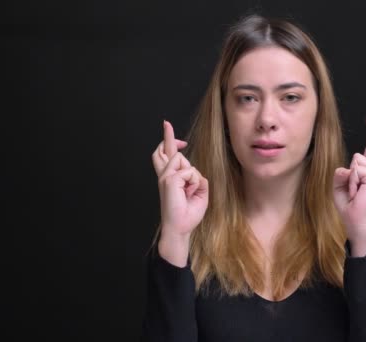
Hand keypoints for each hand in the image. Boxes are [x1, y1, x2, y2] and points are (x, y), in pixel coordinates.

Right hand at [151, 120, 208, 241]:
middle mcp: (165, 176)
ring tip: (189, 191)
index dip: (168, 140)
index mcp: (171, 179)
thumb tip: (194, 171)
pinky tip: (188, 193)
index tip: (167, 126)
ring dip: (193, 176)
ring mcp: (165, 177)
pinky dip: (194, 182)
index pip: (166, 156)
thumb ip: (197, 178)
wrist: (181, 229)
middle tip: (167, 124)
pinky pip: (190, 172)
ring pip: (182, 160)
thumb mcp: (199, 193)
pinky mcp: (169, 180)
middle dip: (168, 137)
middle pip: (165, 151)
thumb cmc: (188, 214)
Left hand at [333, 114, 365, 252]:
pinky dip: (352, 180)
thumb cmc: (349, 204)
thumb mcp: (339, 185)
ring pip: (358, 159)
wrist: (355, 221)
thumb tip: (348, 167)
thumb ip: (341, 173)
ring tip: (354, 189)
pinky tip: (356, 190)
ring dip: (351, 176)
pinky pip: (356, 169)